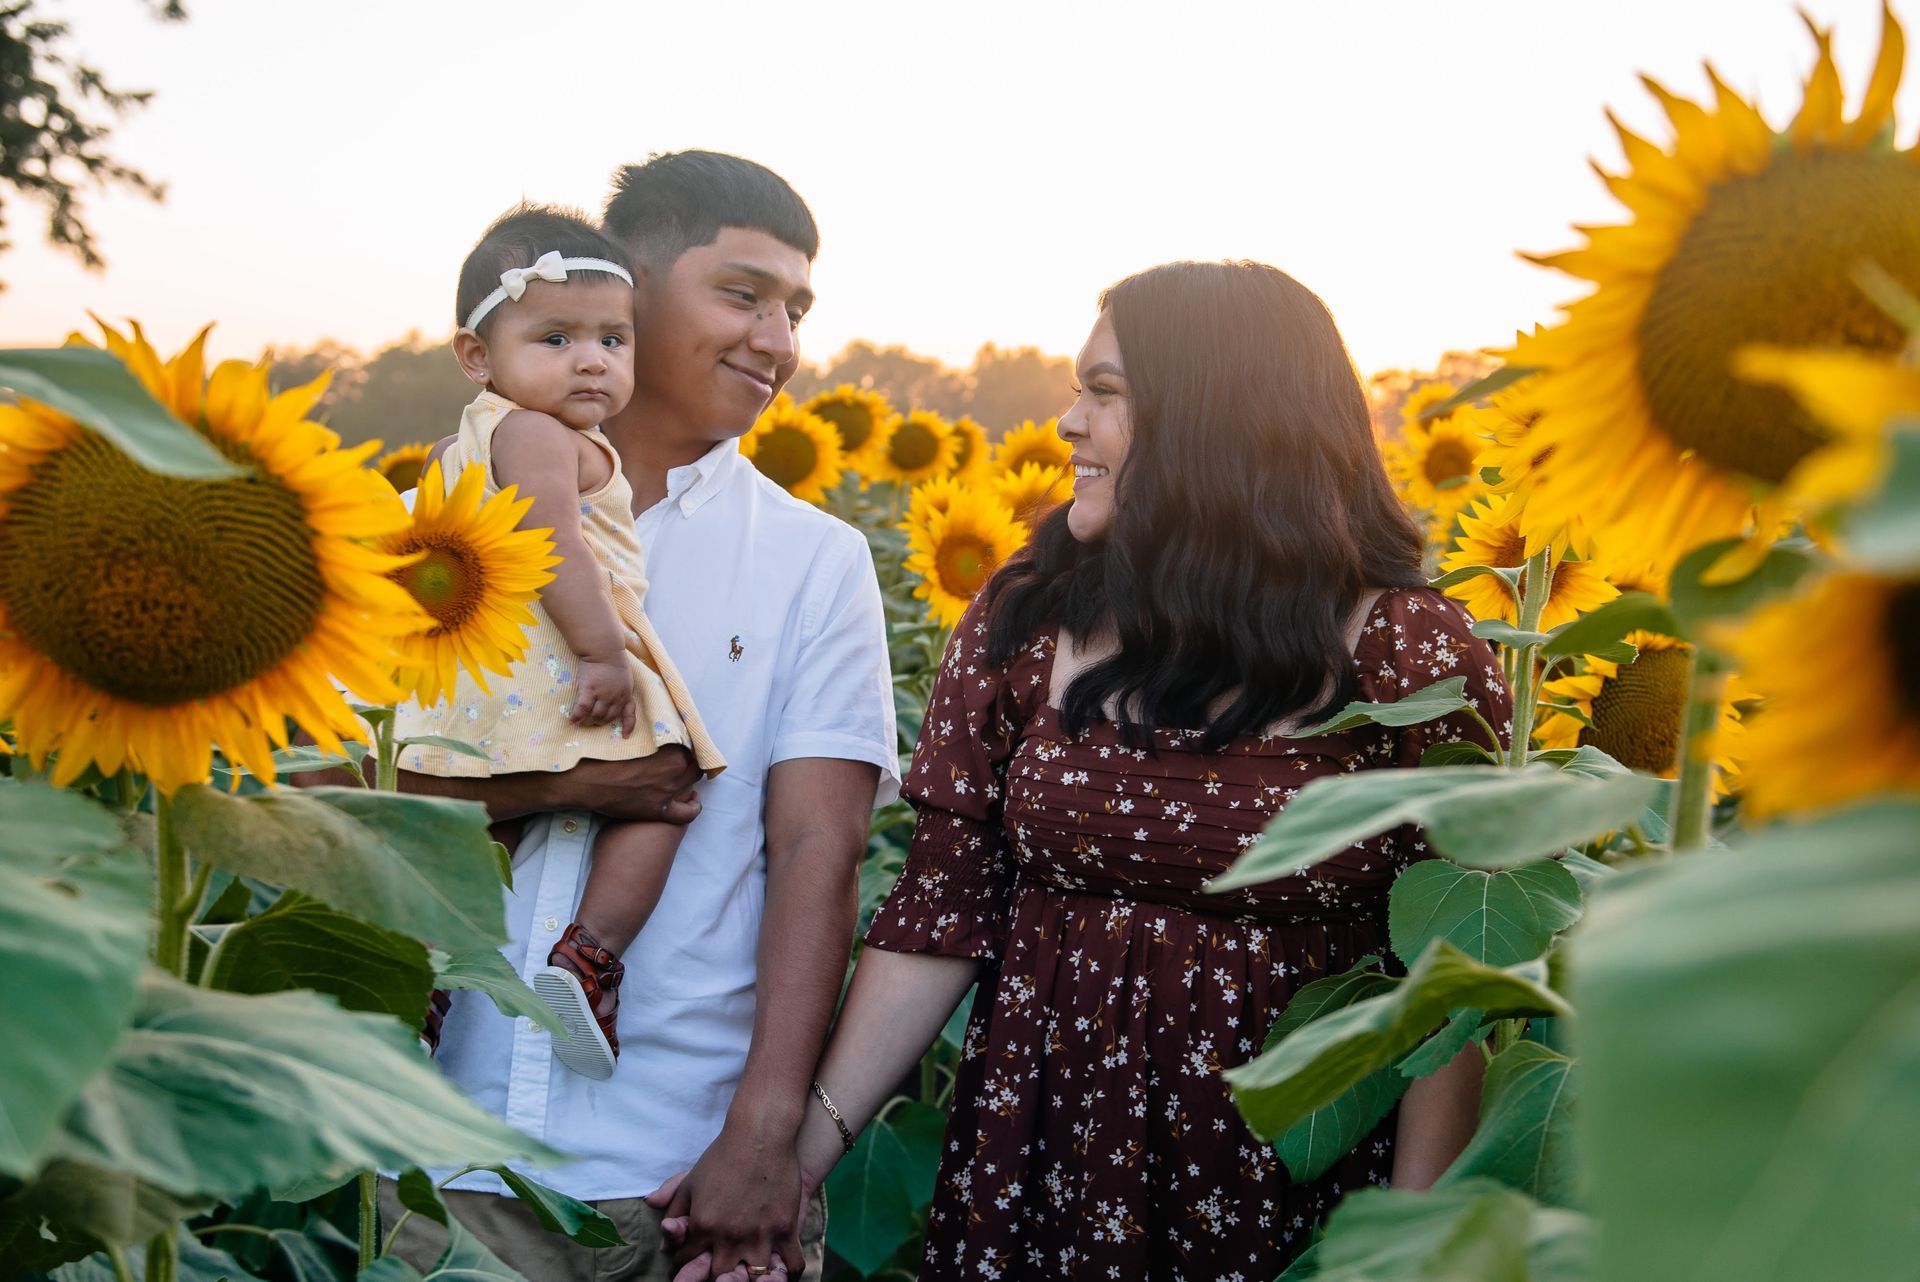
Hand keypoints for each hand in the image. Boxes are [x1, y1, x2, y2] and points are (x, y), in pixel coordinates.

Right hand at [555, 750, 701, 822]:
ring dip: (690, 780)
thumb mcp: (632, 739)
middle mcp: (674, 770)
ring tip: (684, 778)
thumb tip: (660, 736)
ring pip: (693, 783)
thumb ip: (652, 739)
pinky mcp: (659, 810)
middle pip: (694, 764)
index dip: (687, 746)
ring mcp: (668, 791)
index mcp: (668, 748)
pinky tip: (690, 801)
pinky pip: (688, 813)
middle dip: (690, 762)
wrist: (585, 781)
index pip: (691, 745)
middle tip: (681, 762)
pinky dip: (693, 807)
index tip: (682, 747)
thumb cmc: (603, 756)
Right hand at [570, 657, 637, 735]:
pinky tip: (571, 721)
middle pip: (608, 718)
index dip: (627, 726)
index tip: (625, 736)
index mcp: (626, 694)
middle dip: (600, 722)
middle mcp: (616, 698)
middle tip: (592, 722)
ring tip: (582, 721)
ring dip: (588, 721)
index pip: (629, 714)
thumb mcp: (625, 678)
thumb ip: (621, 690)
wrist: (604, 650)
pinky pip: (582, 709)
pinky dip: (577, 717)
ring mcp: (602, 695)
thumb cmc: (614, 661)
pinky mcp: (589, 691)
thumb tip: (615, 700)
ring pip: (595, 716)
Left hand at [646, 1122, 806, 1279]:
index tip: (689, 1264)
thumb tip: (664, 1237)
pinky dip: (787, 1271)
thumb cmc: (723, 1155)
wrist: (760, 1134)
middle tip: (718, 1272)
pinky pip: (791, 1264)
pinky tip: (780, 1267)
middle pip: (718, 1277)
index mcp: (702, 1224)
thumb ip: (673, 1207)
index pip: (687, 1260)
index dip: (686, 1264)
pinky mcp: (785, 1228)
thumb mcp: (691, 1180)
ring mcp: (758, 1234)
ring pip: (753, 1277)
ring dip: (749, 1277)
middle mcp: (728, 1235)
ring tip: (748, 1272)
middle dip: (714, 1277)